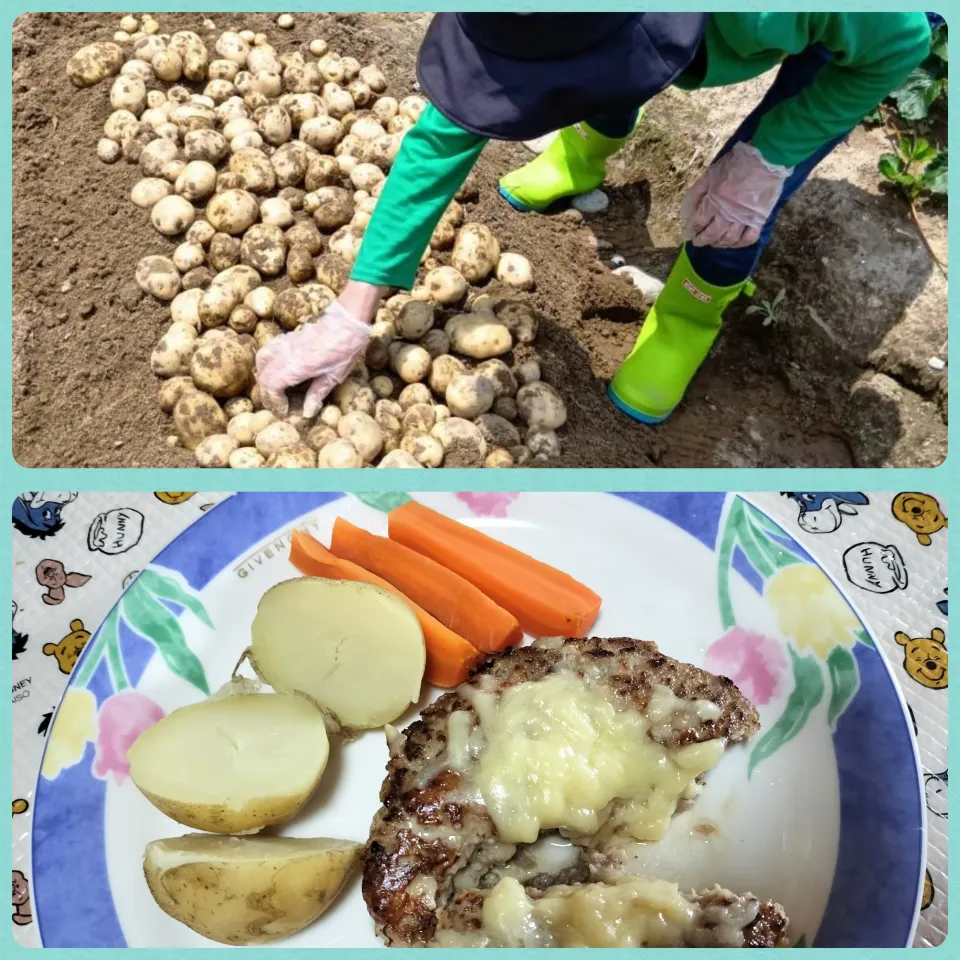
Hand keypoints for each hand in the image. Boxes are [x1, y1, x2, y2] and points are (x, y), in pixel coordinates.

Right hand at [255, 298, 372, 418]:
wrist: (347, 322)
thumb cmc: (345, 350)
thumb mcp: (334, 376)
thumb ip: (317, 394)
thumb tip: (306, 413)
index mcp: (298, 366)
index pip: (272, 386)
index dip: (274, 401)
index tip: (284, 411)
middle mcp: (286, 354)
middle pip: (264, 376)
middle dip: (267, 394)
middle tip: (277, 406)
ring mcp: (285, 344)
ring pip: (261, 360)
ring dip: (263, 376)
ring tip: (273, 389)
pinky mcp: (287, 337)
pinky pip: (268, 349)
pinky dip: (265, 362)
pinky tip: (275, 370)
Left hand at [681, 142, 792, 248]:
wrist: (768, 157)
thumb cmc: (737, 163)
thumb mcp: (711, 173)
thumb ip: (697, 192)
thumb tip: (687, 211)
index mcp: (715, 199)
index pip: (698, 221)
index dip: (690, 230)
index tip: (686, 235)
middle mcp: (729, 212)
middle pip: (712, 234)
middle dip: (702, 240)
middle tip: (697, 241)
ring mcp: (745, 217)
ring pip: (729, 239)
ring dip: (718, 243)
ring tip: (713, 242)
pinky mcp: (760, 219)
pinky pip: (749, 238)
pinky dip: (739, 244)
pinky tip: (733, 243)